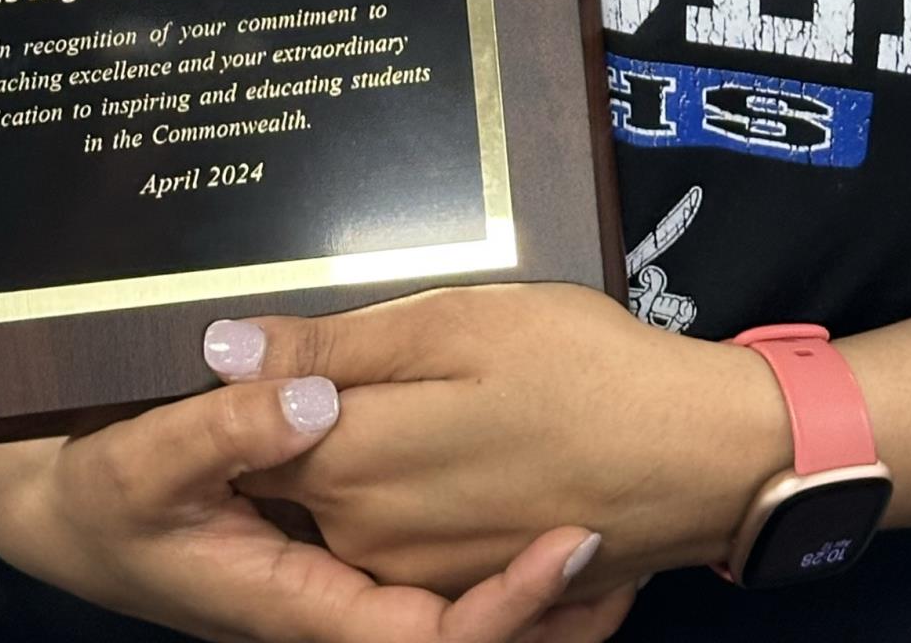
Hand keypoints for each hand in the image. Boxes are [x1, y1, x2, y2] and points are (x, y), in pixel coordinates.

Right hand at [0, 375, 627, 642]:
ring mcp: (335, 577)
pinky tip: (531, 506)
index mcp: (299, 603)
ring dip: (528, 590)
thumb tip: (316, 400)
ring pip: (448, 605)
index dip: (506, 609)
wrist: (62, 506)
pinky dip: (486, 555)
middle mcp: (330, 603)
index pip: (427, 638)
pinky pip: (424, 568)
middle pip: (457, 633)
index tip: (573, 546)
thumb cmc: (100, 494)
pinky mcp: (334, 545)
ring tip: (611, 537)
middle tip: (628, 548)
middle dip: (544, 612)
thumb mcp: (148, 458)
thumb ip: (227, 430)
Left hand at [207, 284, 788, 597]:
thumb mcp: (453, 322)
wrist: (694, 457)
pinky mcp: (460, 588)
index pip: (250, 429)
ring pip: (347, 510)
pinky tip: (473, 450)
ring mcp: (415, 575)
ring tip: (449, 401)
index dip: (256, 383)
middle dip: (305, 424)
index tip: (278, 345)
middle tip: (395, 365)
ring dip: (361, 463)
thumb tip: (216, 347)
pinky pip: (401, 545)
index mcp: (354, 463)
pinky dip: (412, 501)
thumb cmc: (579, 367)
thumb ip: (331, 344)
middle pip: (297, 473)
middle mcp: (367, 539)